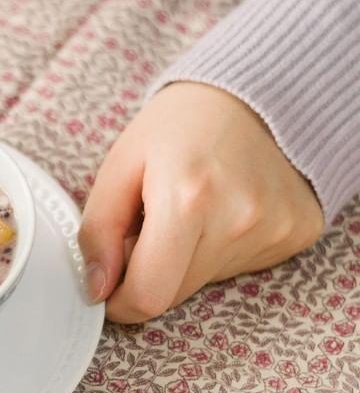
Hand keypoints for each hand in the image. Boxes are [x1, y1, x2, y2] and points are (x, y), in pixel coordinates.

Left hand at [78, 82, 324, 322]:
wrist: (262, 89)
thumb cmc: (182, 123)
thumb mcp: (121, 164)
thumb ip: (98, 231)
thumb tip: (96, 289)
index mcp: (188, 200)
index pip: (148, 296)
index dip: (120, 303)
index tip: (110, 288)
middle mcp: (238, 220)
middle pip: (173, 294)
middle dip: (149, 274)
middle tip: (150, 229)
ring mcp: (274, 229)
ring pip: (203, 283)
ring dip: (183, 262)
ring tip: (190, 211)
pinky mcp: (296, 233)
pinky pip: (238, 268)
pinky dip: (218, 251)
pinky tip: (222, 211)